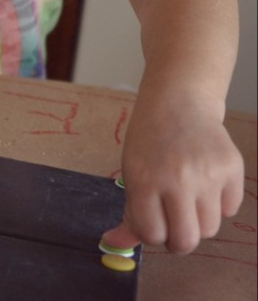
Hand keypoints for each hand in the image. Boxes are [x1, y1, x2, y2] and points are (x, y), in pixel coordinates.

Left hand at [102, 101, 243, 253]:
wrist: (179, 101)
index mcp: (144, 178)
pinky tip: (207, 178)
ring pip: (210, 229)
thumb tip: (112, 242)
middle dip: (179, 240)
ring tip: (190, 194)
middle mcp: (176, 177)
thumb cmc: (150, 139)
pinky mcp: (231, 167)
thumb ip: (130, 212)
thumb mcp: (131, 170)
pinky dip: (220, 202)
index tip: (154, 220)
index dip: (153, 232)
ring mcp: (207, 173)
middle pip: (186, 241)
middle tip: (175, 222)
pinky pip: (230, 209)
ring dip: (200, 220)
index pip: (152, 234)